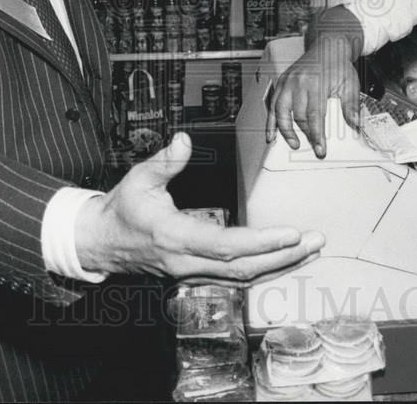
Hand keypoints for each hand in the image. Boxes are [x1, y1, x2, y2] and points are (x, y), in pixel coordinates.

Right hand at [74, 133, 324, 285]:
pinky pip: (234, 277)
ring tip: (309, 250)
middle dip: (283, 257)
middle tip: (316, 241)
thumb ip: (164, 161)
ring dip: (278, 265)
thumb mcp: (138, 179)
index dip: (261, 243)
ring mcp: (191, 273)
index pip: (225, 245)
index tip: (291, 234)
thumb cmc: (121, 209)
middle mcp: (186, 262)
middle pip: (243, 267)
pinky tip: (282, 259)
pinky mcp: (195, 274)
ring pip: (241, 276)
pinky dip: (262, 269)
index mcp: (174, 237)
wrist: (100, 243)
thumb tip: (184, 139)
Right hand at [265, 32, 360, 158]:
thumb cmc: (338, 64)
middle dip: (306, 134)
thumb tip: (355, 124)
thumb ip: (351, 105)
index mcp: (316, 82)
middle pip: (298, 115)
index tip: (320, 149)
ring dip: (285, 130)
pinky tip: (271, 133)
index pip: (314, 114)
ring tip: (293, 143)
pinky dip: (270, 121)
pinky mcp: (281, 83)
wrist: (327, 46)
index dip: (316, 134)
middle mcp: (298, 82)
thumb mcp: (350, 83)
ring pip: (280, 111)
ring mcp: (287, 82)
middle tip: (314, 148)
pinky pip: (272, 104)